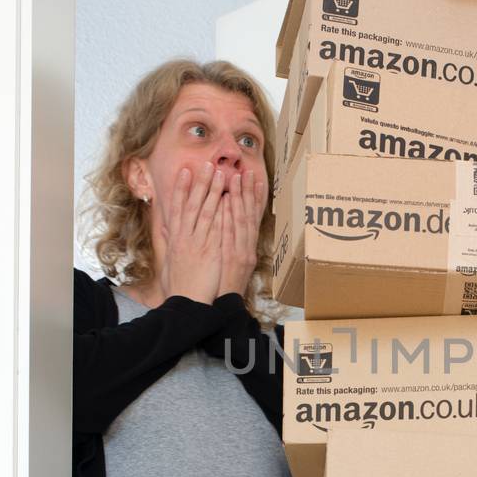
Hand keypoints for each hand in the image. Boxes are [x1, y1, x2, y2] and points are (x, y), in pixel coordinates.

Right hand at [158, 161, 224, 304]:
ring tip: (221, 174)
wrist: (187, 303)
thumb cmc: (178, 285)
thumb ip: (167, 241)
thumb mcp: (168, 260)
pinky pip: (217, 229)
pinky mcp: (211, 252)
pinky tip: (229, 200)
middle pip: (192, 204)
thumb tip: (164, 227)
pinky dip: (223, 213)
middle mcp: (185, 237)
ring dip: (214, 191)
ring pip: (206, 212)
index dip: (180, 188)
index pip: (177, 208)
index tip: (185, 171)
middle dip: (200, 182)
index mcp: (175, 238)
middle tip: (207, 163)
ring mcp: (198, 244)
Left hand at [216, 166, 266, 299]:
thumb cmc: (223, 285)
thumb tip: (224, 224)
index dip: (253, 197)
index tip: (252, 178)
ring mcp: (242, 252)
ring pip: (242, 221)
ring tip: (236, 178)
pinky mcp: (234, 259)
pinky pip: (231, 235)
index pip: (252, 218)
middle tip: (245, 171)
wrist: (225, 305)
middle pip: (249, 215)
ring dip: (239, 198)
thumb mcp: (229, 263)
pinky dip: (229, 217)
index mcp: (247, 247)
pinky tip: (226, 202)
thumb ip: (228, 244)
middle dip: (248, 191)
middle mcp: (247, 247)